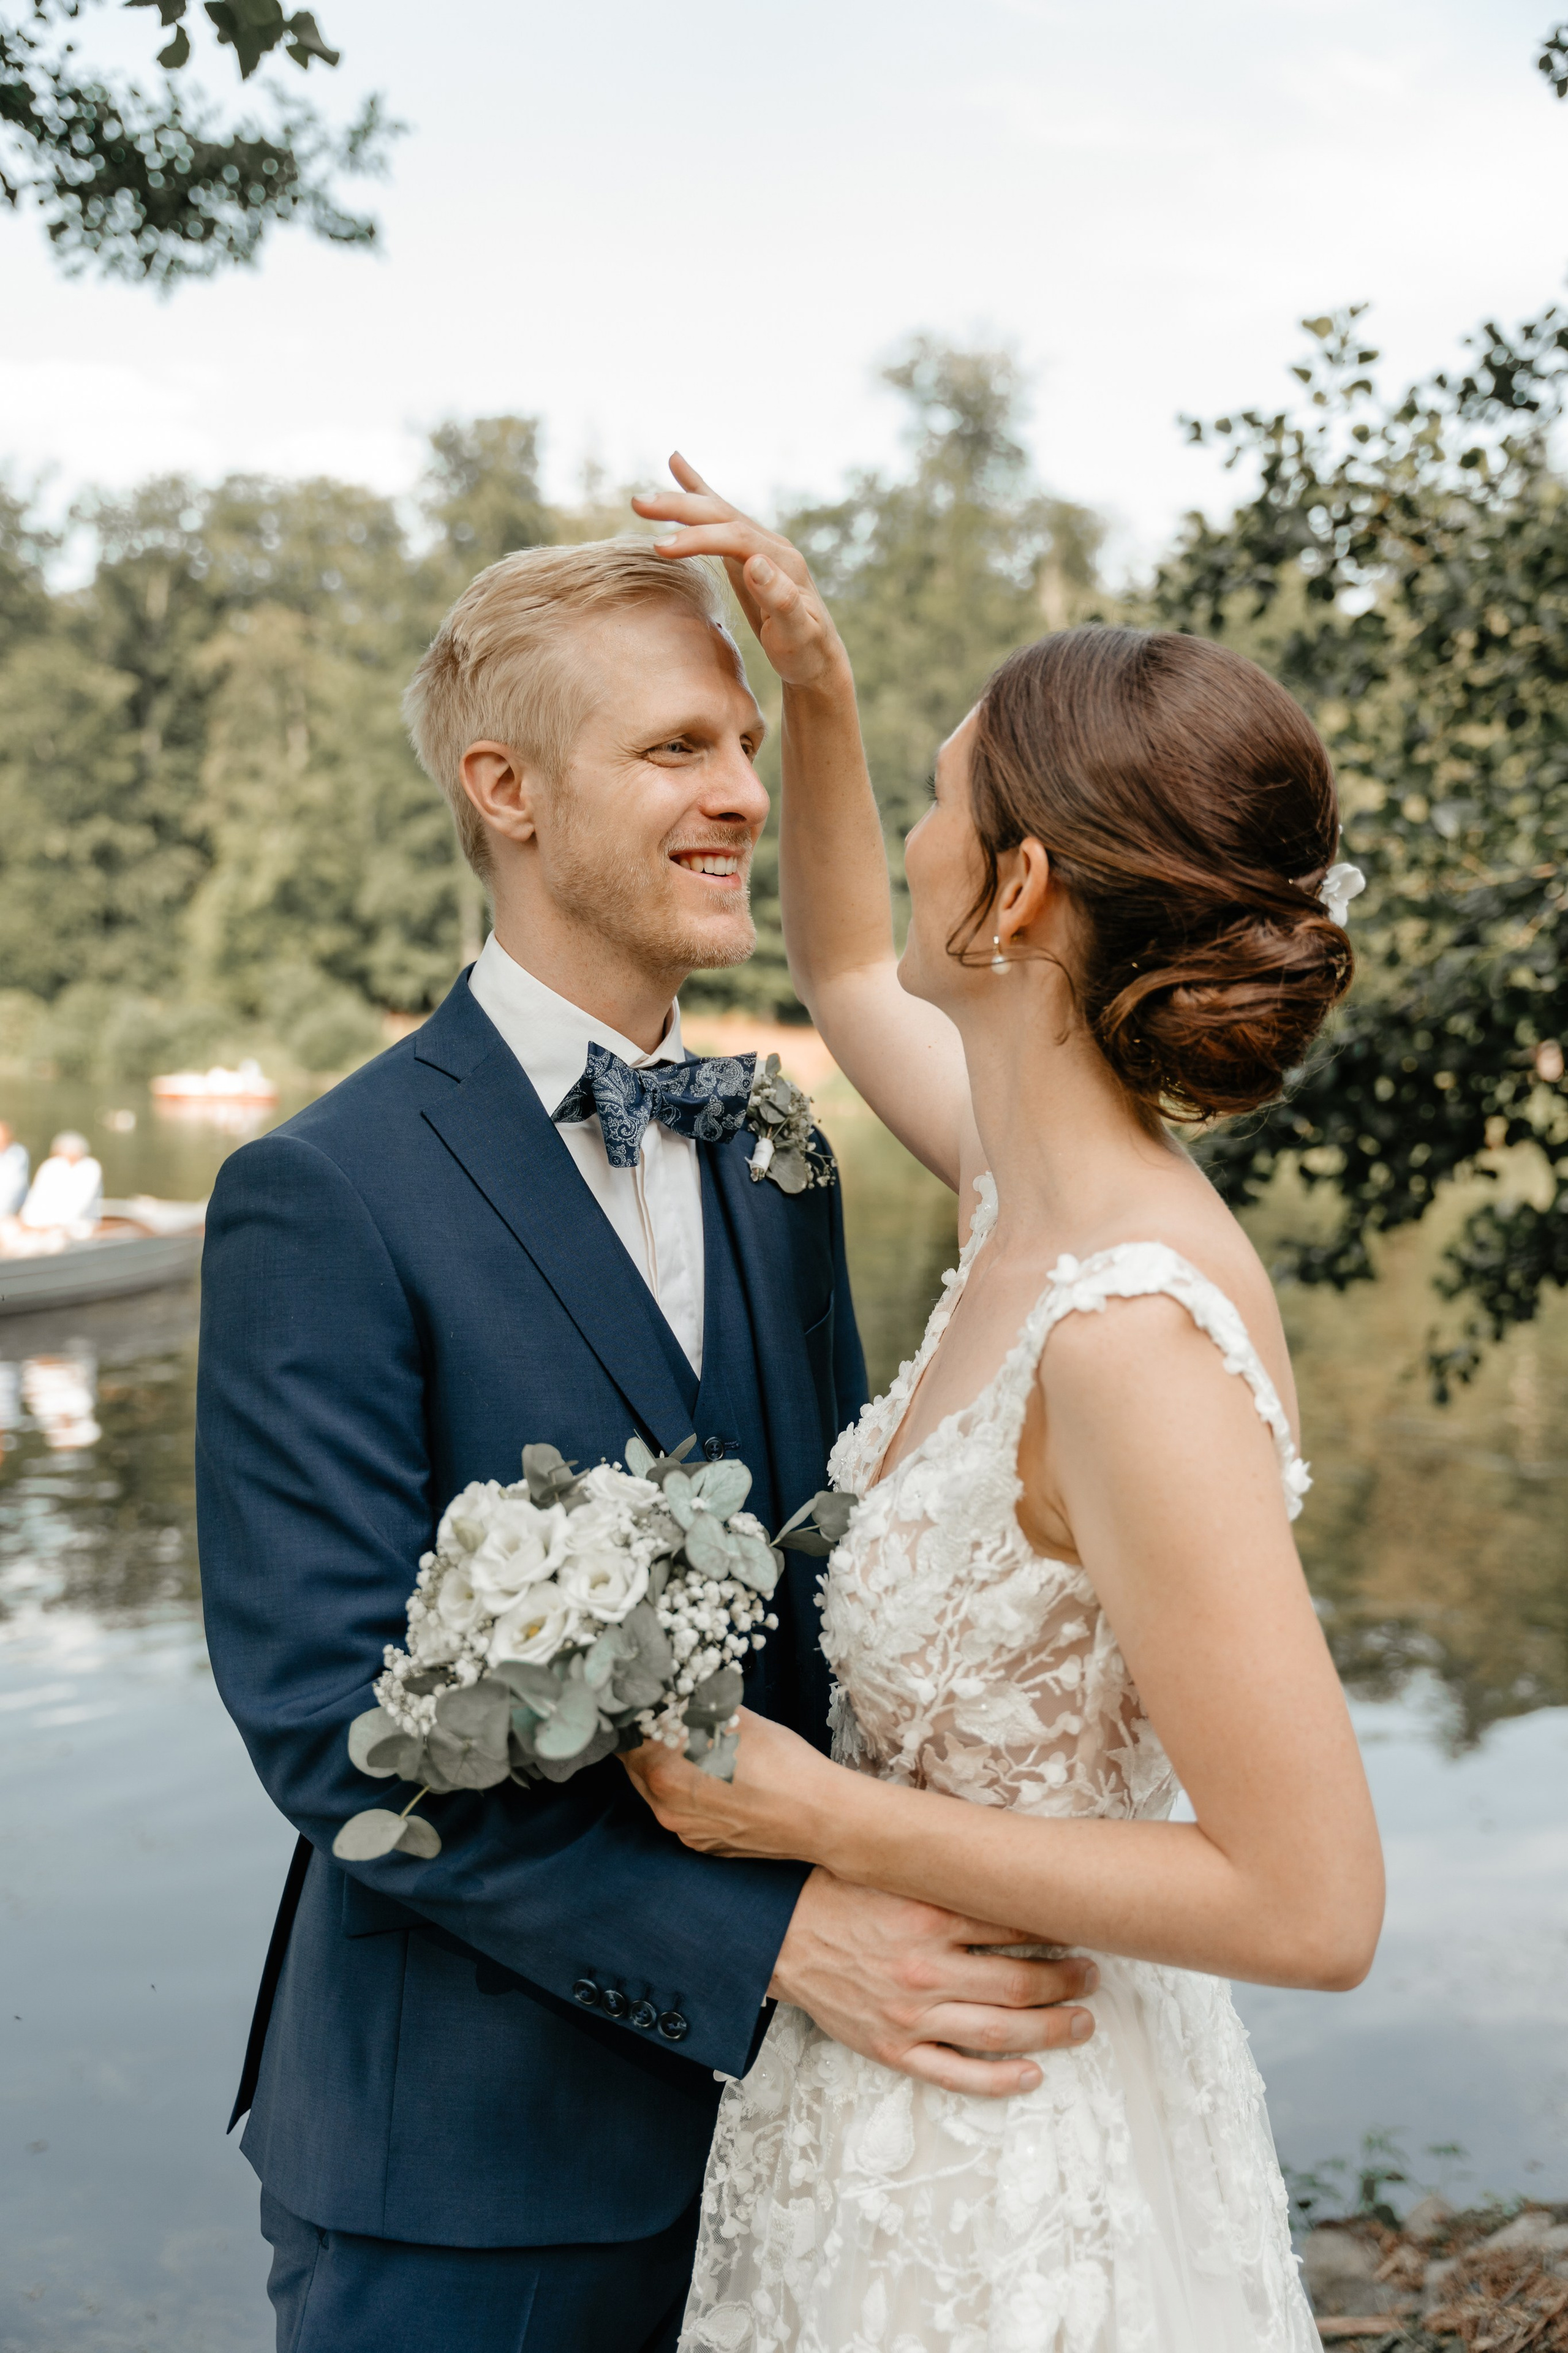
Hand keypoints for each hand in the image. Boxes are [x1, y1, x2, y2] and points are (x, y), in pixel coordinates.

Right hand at [622, 1717, 1098, 2097]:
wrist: (771, 1934)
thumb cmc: (832, 1891)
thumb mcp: (887, 1864)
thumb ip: (939, 1862)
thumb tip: (996, 1845)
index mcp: (926, 1914)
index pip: (1012, 1921)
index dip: (1056, 1924)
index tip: (1082, 1923)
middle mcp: (924, 1968)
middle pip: (1020, 1981)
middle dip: (1067, 1979)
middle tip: (1093, 1973)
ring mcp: (910, 2015)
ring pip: (1000, 2031)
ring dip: (1051, 2028)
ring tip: (1081, 2021)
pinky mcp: (892, 2048)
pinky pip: (956, 2074)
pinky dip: (1000, 2080)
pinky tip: (1032, 2074)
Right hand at [631, 456, 849, 693]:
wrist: (817, 656)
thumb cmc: (806, 652)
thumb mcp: (798, 634)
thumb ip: (780, 599)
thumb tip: (755, 564)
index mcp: (783, 562)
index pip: (735, 537)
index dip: (698, 538)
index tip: (661, 548)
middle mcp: (772, 545)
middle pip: (723, 516)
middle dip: (681, 508)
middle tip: (639, 504)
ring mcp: (759, 546)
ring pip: (718, 512)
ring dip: (682, 500)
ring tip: (644, 497)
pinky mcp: (747, 552)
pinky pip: (720, 518)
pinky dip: (698, 492)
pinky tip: (677, 467)